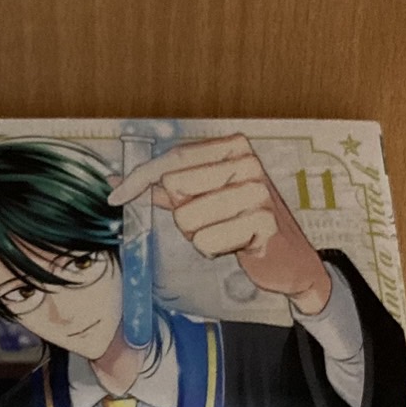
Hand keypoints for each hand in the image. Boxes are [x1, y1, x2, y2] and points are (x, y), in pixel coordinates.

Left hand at [107, 134, 332, 314]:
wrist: (290, 259)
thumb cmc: (242, 225)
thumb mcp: (205, 199)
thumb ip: (166, 189)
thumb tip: (120, 181)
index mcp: (233, 148)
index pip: (173, 159)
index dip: (139, 178)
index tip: (115, 195)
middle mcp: (248, 162)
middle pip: (175, 189)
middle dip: (183, 214)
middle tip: (211, 220)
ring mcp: (258, 190)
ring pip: (187, 219)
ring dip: (199, 235)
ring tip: (226, 232)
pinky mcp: (263, 221)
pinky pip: (207, 241)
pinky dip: (215, 249)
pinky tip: (237, 244)